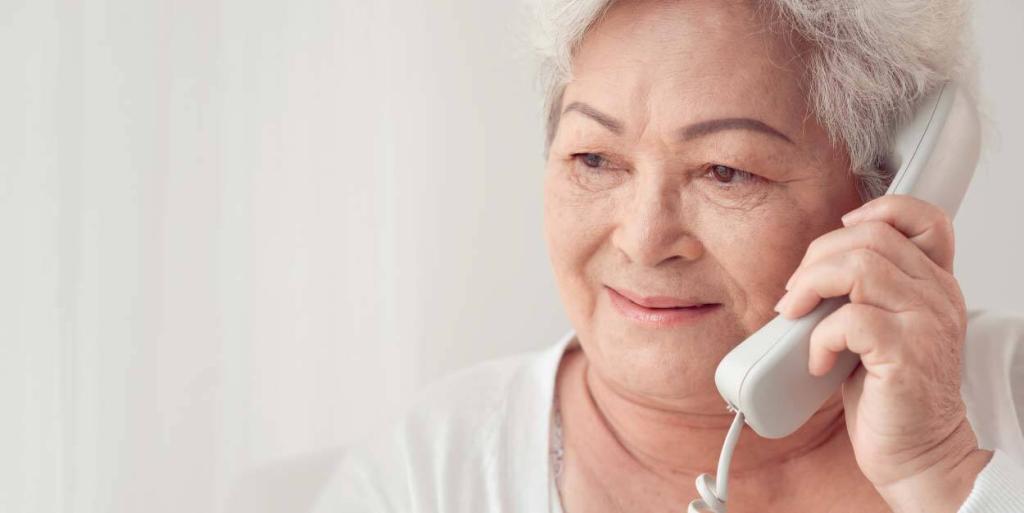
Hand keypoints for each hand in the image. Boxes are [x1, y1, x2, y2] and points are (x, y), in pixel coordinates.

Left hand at [773, 195, 991, 511]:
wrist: (917, 452)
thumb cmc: (889, 393)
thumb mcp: (878, 328)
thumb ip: (860, 292)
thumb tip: (805, 272)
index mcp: (933, 283)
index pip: (924, 218)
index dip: (879, 211)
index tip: (839, 234)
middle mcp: (937, 295)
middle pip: (870, 236)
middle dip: (816, 258)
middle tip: (796, 294)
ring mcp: (926, 322)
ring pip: (858, 266)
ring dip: (810, 286)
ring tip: (796, 316)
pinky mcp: (906, 354)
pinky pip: (850, 319)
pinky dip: (819, 336)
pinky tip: (817, 360)